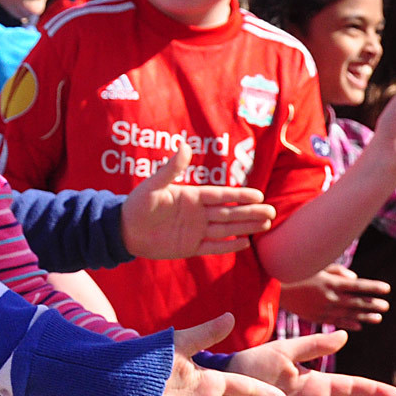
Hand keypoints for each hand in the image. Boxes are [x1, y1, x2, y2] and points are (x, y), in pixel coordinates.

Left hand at [121, 145, 274, 259]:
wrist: (123, 230)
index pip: (222, 196)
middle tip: (272, 212)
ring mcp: (195, 231)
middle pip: (229, 213)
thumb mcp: (153, 186)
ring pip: (226, 229)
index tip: (259, 195)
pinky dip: (228, 246)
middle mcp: (198, 213)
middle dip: (250, 212)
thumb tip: (185, 147)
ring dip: (245, 227)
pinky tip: (245, 243)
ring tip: (266, 225)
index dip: (240, 195)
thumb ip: (170, 169)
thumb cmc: (137, 205)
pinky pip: (213, 247)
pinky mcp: (189, 247)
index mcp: (192, 196)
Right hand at [278, 265, 389, 330]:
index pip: (358, 286)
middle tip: (386, 306)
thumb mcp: (316, 266)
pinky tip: (359, 326)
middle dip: (373, 304)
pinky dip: (349, 324)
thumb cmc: (296, 271)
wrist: (274, 287)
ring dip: (365, 316)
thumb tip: (355, 278)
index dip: (373, 287)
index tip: (387, 289)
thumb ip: (337, 271)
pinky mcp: (315, 317)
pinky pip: (336, 322)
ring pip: (349, 314)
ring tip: (378, 318)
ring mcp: (323, 309)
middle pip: (356, 302)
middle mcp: (329, 298)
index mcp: (330, 283)